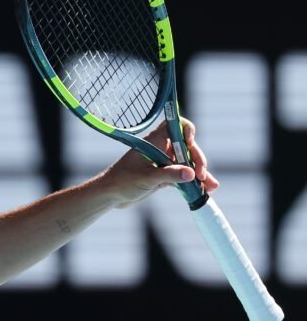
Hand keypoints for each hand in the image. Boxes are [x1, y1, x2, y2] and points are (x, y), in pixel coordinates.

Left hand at [104, 117, 219, 208]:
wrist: (110, 196)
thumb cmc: (122, 181)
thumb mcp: (147, 178)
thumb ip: (169, 175)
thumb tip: (191, 174)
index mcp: (154, 141)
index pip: (175, 125)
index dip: (186, 130)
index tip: (191, 143)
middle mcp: (161, 149)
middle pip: (187, 147)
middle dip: (197, 160)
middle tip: (200, 175)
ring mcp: (164, 162)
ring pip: (188, 163)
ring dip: (200, 173)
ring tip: (210, 186)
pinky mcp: (165, 175)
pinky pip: (184, 175)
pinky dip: (194, 182)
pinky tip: (205, 190)